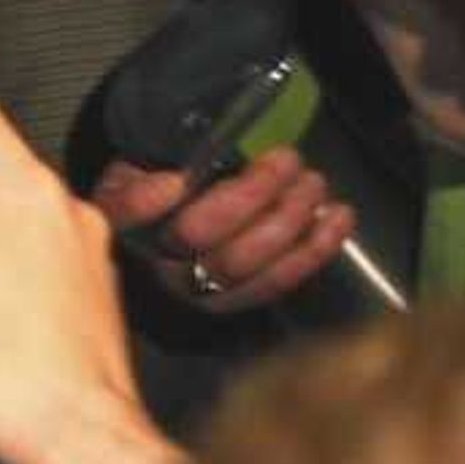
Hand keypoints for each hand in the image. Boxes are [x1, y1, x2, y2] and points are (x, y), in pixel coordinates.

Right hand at [89, 144, 352, 315]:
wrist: (154, 253)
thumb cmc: (149, 199)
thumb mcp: (132, 173)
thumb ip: (148, 171)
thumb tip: (178, 181)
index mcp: (126, 225)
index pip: (124, 216)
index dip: (146, 202)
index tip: (175, 180)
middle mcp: (159, 267)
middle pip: (202, 238)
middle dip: (254, 197)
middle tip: (288, 160)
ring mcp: (201, 293)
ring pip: (247, 266)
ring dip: (290, 222)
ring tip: (315, 184)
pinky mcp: (237, 304)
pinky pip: (278, 282)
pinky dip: (314, 250)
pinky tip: (339, 217)